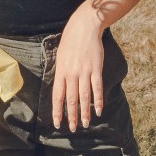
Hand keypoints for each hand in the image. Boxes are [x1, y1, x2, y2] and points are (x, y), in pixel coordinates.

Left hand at [50, 7, 109, 131]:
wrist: (84, 27)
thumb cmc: (70, 42)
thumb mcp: (60, 57)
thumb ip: (61, 74)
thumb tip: (61, 91)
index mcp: (61, 72)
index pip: (58, 96)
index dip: (57, 111)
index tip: (57, 123)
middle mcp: (72, 74)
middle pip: (71, 99)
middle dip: (71, 116)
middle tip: (72, 128)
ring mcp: (84, 72)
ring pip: (84, 97)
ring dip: (84, 112)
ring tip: (85, 124)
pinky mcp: (96, 69)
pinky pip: (97, 88)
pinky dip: (98, 100)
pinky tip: (98, 110)